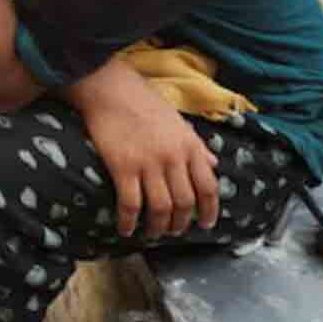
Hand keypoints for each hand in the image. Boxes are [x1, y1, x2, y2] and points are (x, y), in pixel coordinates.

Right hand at [70, 60, 220, 238]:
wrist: (109, 88)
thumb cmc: (143, 101)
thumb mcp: (178, 121)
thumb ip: (196, 144)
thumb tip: (213, 163)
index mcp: (190, 146)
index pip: (208, 187)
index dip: (210, 210)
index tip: (206, 223)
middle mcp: (173, 158)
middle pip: (185, 202)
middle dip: (181, 223)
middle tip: (174, 231)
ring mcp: (148, 164)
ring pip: (161, 208)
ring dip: (158, 227)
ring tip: (153, 233)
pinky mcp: (122, 167)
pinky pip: (130, 204)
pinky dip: (129, 221)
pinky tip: (126, 229)